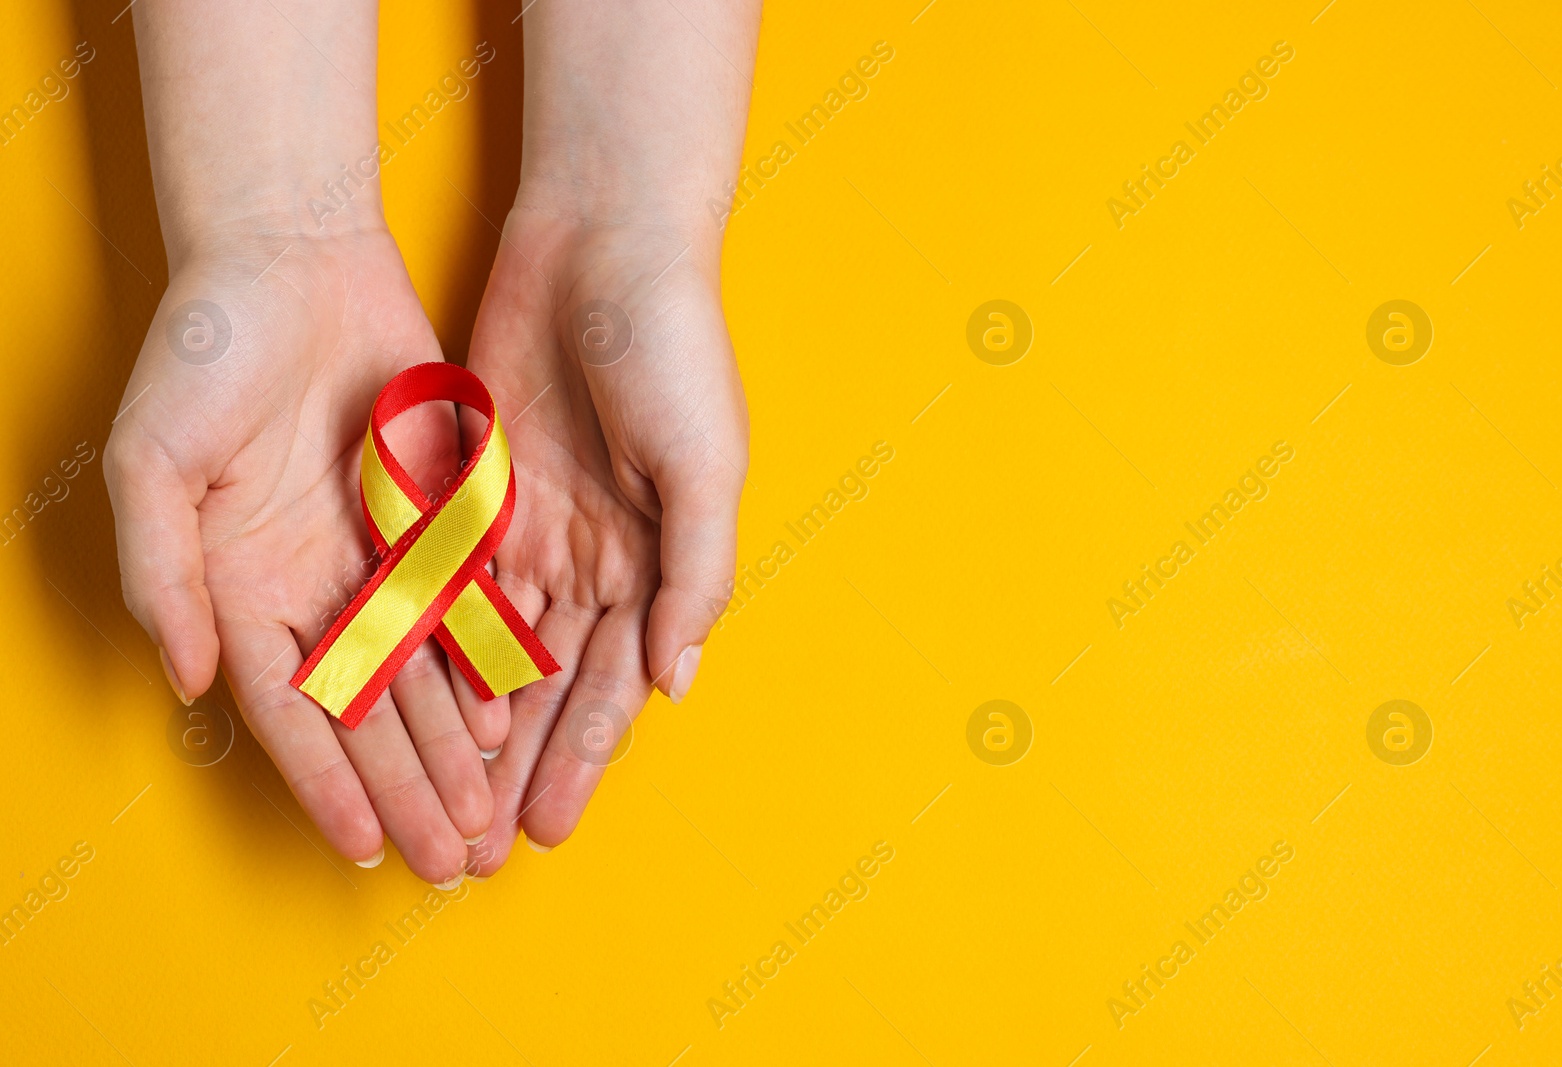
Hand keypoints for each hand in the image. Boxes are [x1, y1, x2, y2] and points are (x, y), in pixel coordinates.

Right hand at [106, 230, 508, 882]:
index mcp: (240, 587)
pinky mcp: (433, 514)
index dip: (327, 780)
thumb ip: (166, 576)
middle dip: (409, 788)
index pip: (291, 709)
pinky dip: (486, 661)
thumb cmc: (205, 351)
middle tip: (453, 862)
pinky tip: (512, 716)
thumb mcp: (156, 461)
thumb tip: (191, 684)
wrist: (292, 257)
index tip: (369, 847)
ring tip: (487, 817)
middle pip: (368, 710)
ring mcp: (375, 554)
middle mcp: (311, 585)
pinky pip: (465, 602)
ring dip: (454, 748)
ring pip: (424, 672)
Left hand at [464, 210, 747, 865]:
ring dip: (469, 724)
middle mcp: (594, 558)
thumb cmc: (677, 352)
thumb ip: (695, 576)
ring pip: (490, 648)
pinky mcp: (474, 488)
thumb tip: (677, 683)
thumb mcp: (708, 466)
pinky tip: (402, 696)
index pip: (613, 685)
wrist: (605, 244)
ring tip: (438, 793)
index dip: (580, 760)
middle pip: (547, 685)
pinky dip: (427, 640)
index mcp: (657, 562)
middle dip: (518, 766)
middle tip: (480, 845)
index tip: (548, 831)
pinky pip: (445, 579)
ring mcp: (532, 526)